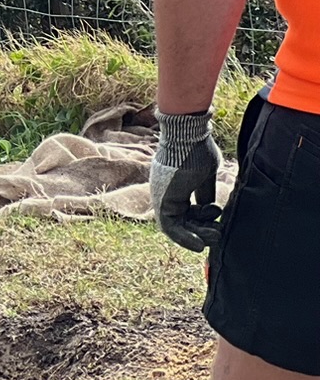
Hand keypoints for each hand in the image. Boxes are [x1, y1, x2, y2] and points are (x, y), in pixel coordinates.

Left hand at [150, 110, 223, 251]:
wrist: (187, 135)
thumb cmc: (197, 150)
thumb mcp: (204, 176)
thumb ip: (204, 194)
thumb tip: (210, 209)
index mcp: (173, 186)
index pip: (184, 211)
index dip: (200, 221)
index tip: (216, 225)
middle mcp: (164, 192)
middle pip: (180, 221)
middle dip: (200, 231)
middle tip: (217, 233)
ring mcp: (162, 196)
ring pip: (175, 226)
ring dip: (196, 235)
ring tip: (214, 235)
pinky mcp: (163, 200)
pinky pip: (170, 226)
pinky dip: (184, 238)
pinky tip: (199, 244)